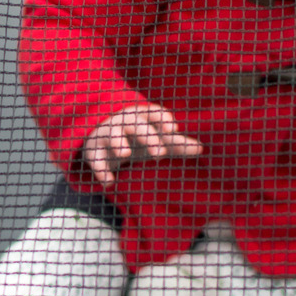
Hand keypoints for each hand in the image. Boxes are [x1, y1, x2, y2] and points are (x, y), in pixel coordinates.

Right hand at [82, 105, 202, 186]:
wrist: (101, 141)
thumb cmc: (137, 139)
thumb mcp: (156, 139)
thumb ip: (177, 144)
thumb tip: (201, 148)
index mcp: (141, 116)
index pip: (153, 112)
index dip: (162, 119)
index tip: (173, 129)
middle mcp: (124, 122)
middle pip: (135, 124)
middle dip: (147, 136)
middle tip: (159, 154)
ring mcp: (107, 135)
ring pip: (112, 135)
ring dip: (117, 143)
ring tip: (125, 155)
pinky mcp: (94, 151)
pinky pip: (96, 159)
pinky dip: (101, 170)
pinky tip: (108, 182)